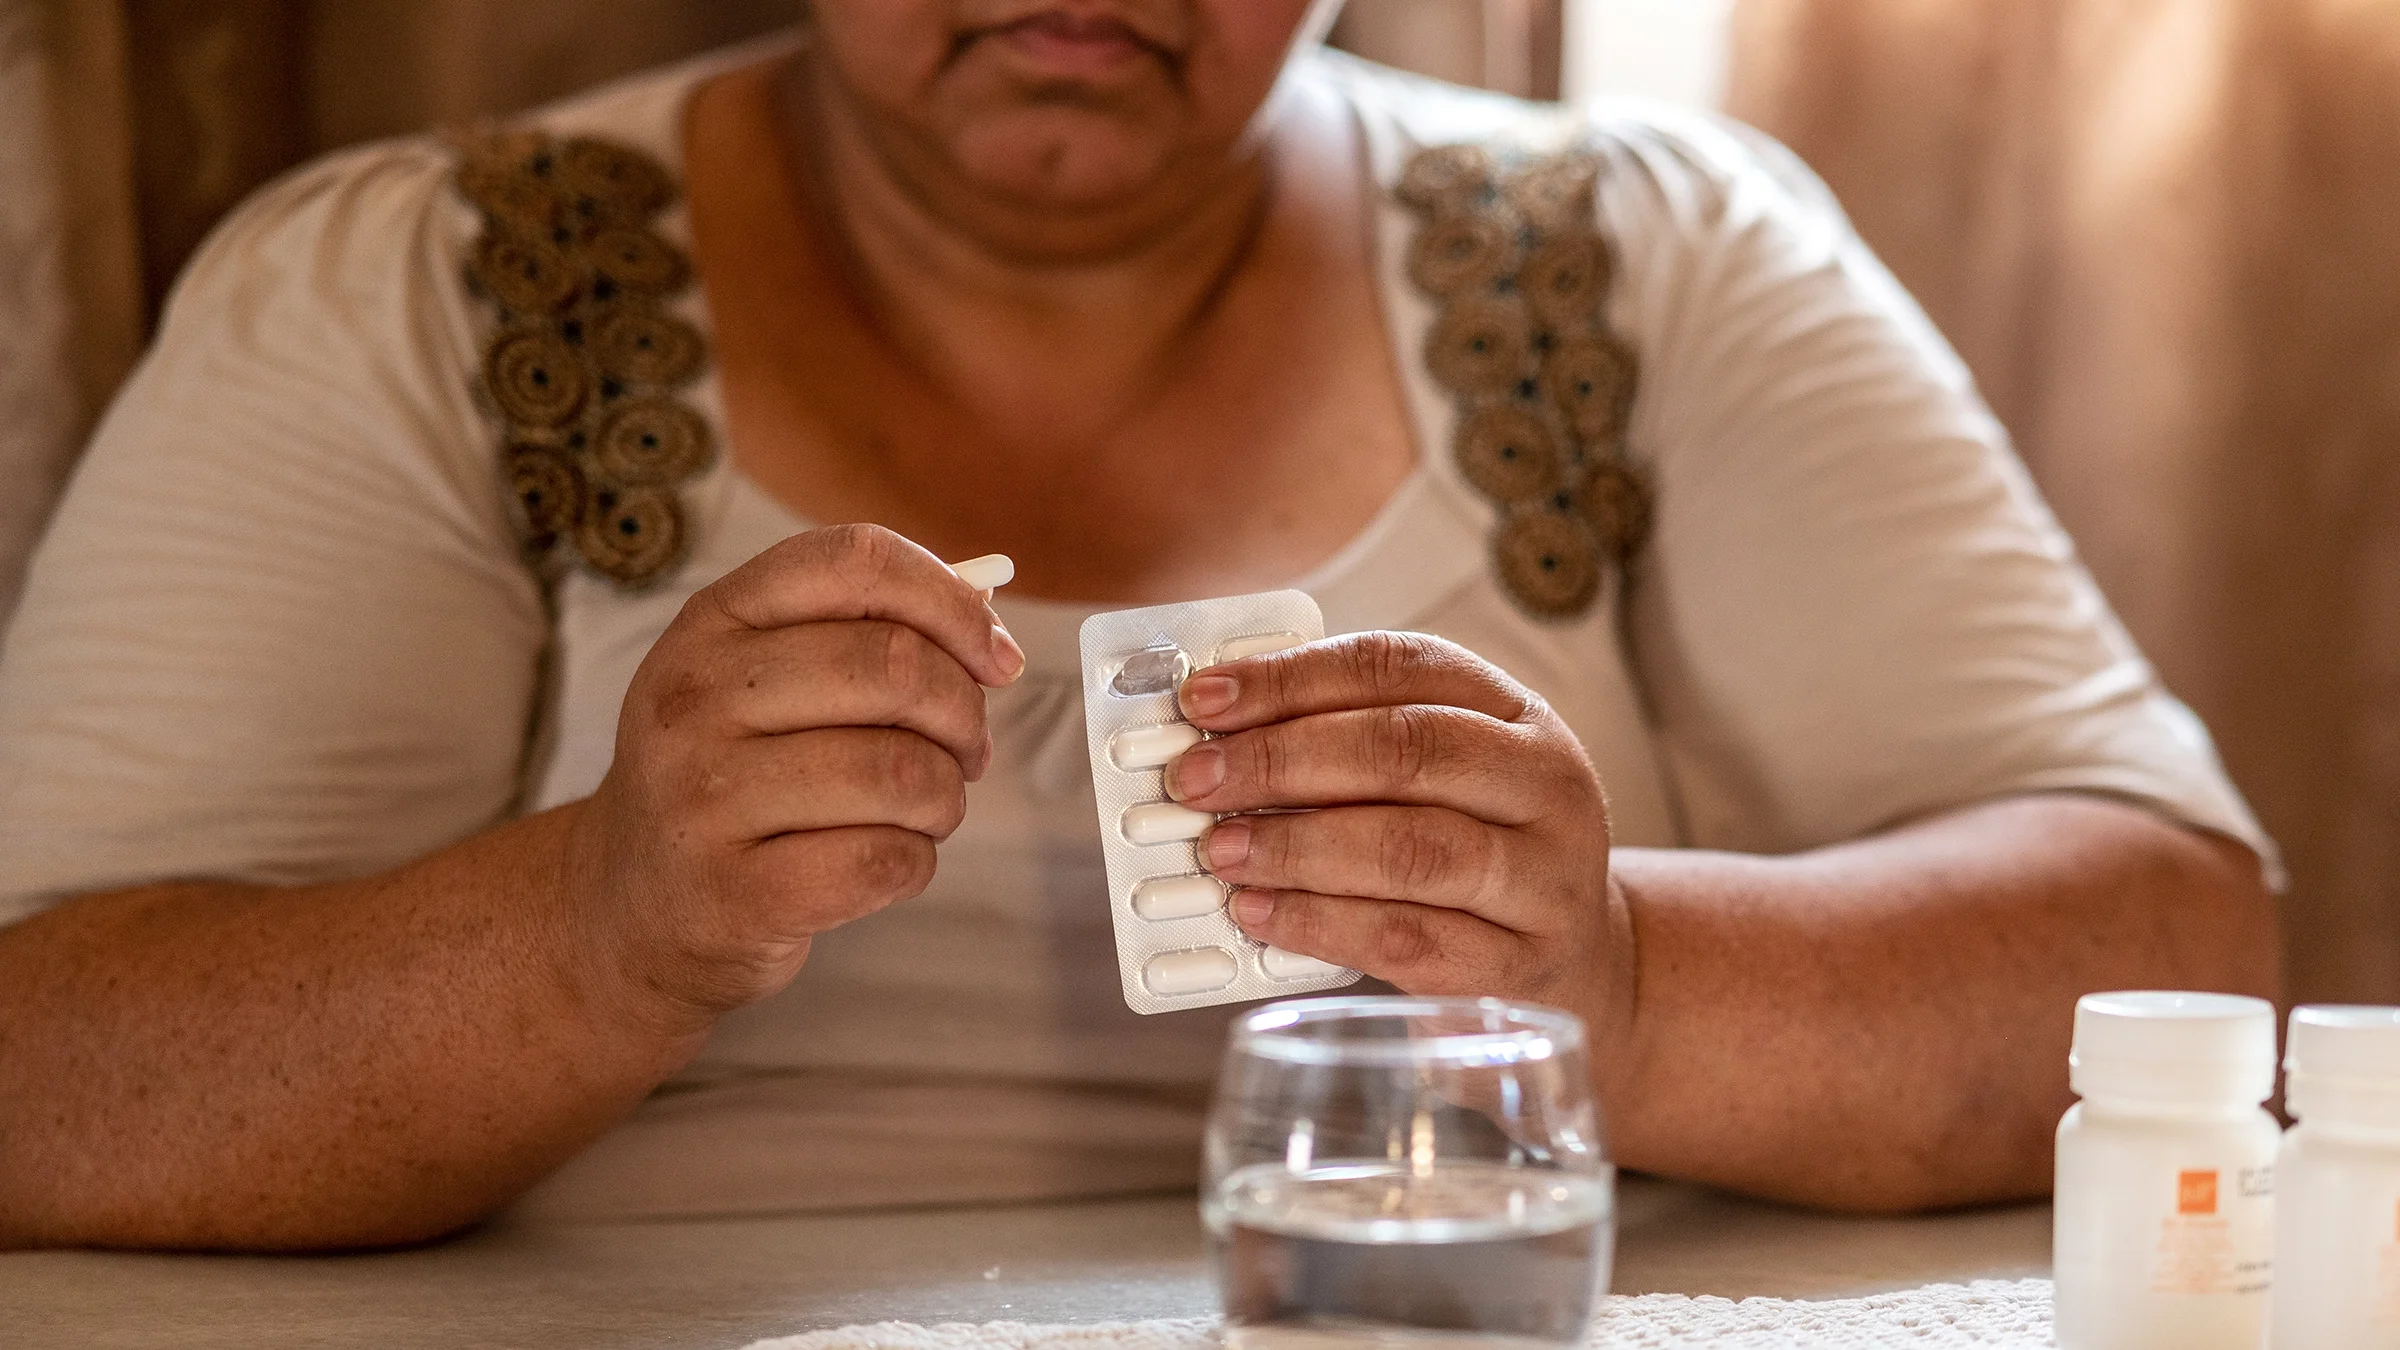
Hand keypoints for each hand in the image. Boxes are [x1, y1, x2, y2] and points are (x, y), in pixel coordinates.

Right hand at [567, 524, 1023, 1028]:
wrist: (633, 904)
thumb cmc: (734, 775)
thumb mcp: (760, 679)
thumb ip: (864, 635)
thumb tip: (990, 638)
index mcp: (711, 621)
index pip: (856, 560)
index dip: (952, 603)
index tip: (996, 657)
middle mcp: (693, 698)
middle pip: (896, 667)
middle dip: (964, 716)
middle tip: (966, 752)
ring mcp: (703, 798)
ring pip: (904, 773)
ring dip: (945, 797)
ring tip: (923, 809)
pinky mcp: (735, 893)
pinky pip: (886, 859)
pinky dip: (915, 861)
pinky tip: (886, 858)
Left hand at [1164, 631, 1629, 1036]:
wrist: (1574, 958)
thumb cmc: (1475, 846)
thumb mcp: (1440, 775)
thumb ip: (1347, 745)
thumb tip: (1217, 736)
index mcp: (1514, 710)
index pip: (1396, 666)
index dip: (1291, 678)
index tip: (1204, 699)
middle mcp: (1544, 783)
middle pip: (1405, 750)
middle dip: (1281, 760)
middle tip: (1196, 781)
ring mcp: (1543, 878)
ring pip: (1410, 848)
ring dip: (1296, 846)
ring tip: (1220, 851)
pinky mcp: (1519, 966)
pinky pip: (1407, 939)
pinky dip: (1320, 923)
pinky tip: (1259, 912)